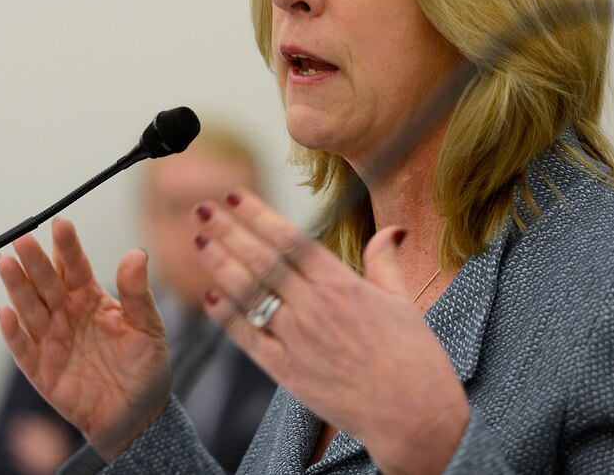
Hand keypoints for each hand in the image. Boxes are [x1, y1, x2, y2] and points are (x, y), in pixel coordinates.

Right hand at [0, 218, 171, 460]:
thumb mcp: (149, 327)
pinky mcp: (41, 370)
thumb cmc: (145, 367)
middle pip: (47, 282)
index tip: (61, 224)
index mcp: (91, 298)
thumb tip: (137, 253)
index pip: (75, 266)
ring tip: (7, 263)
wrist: (139, 416)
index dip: (67, 246)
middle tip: (24, 239)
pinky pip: (23, 348)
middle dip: (35, 260)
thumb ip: (138, 292)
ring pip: (30, 308)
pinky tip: (5, 312)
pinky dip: (13, 332)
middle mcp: (66, 314)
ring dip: (17, 287)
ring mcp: (51, 340)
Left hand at [193, 189, 468, 473]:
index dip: (259, 215)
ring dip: (220, 265)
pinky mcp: (289, 373)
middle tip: (202, 208)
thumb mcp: (403, 302)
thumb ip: (384, 262)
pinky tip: (209, 297)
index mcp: (344, 285)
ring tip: (197, 239)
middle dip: (228, 231)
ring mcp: (299, 341)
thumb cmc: (415, 360)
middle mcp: (316, 309)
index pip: (291, 240)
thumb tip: (392, 229)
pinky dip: (227, 317)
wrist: (416, 418)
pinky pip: (250, 339)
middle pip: (262, 261)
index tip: (234, 195)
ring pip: (250, 295)